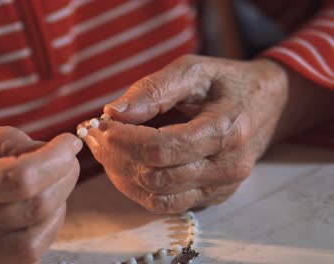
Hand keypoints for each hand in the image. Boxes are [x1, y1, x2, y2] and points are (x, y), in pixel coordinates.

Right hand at [0, 127, 81, 263]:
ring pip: (36, 239)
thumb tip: (48, 149)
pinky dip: (46, 229)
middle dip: (64, 178)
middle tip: (67, 159)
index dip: (54, 159)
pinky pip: (27, 256)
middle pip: (34, 208)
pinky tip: (43, 208)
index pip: (17, 179)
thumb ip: (4, 143)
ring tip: (55, 183)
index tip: (68, 143)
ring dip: (60, 206)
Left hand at [82, 55, 290, 212]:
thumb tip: (114, 112)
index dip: (123, 140)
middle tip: (95, 135)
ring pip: (156, 198)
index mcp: (226, 130)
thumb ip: (153, 89)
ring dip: (122, 175)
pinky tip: (125, 164)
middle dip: (116, 157)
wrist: (266, 104)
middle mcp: (228, 167)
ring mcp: (221, 188)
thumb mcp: (192, 70)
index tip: (101, 125)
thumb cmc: (226, 83)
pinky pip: (166, 204)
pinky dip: (138, 187)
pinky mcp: (212, 198)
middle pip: (155, 176)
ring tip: (106, 150)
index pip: (161, 149)